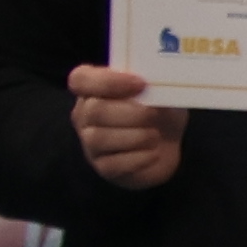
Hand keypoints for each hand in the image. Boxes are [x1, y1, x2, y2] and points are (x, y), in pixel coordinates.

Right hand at [68, 62, 180, 189]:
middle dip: (131, 113)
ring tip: (155, 135)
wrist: (166, 146)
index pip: (81, 80)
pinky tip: (153, 153)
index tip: (141, 84)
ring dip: (135, 136)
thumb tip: (158, 84)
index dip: (108, 81)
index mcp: (93, 89)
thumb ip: (154, 85)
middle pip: (94, 111)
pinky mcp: (103, 167)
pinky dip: (139, 158)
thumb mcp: (160, 92)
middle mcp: (85, 115)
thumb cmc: (157, 112)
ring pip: (99, 138)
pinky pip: (114, 163)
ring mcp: (90, 143)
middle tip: (154, 114)